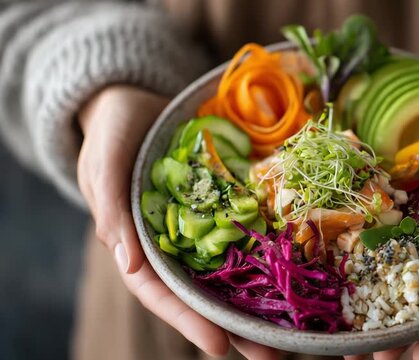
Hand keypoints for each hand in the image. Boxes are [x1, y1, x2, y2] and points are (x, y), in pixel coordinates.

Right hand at [77, 85, 280, 358]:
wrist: (136, 100)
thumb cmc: (112, 132)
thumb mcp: (103, 164)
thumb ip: (111, 209)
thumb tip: (126, 263)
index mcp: (138, 244)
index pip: (161, 292)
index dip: (188, 320)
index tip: (220, 346)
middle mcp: (173, 243)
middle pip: (204, 292)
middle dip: (236, 326)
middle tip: (273, 354)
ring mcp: (201, 225)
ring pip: (230, 270)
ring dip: (259, 301)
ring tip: (294, 330)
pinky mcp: (223, 204)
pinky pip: (246, 231)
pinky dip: (267, 252)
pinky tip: (297, 269)